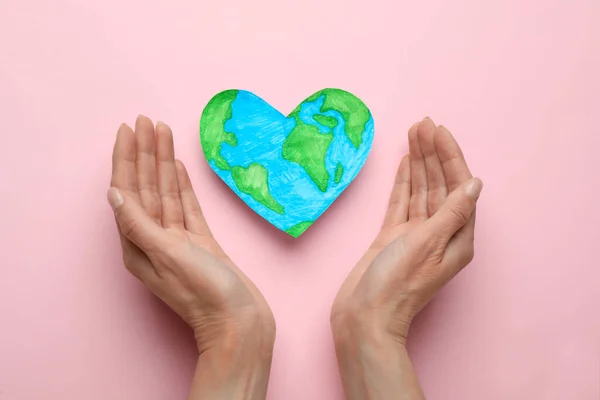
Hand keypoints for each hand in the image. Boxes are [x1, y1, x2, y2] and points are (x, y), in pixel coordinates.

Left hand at [108, 116, 274, 398]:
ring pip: (167, 192)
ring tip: (163, 131)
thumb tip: (113, 192)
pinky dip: (181, 185)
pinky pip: (186, 206)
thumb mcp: (167, 254)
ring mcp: (179, 240)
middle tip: (146, 120)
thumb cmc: (204, 293)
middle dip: (145, 153)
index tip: (129, 129)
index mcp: (137, 243)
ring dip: (164, 162)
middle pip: (146, 186)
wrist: (240, 322)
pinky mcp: (201, 241)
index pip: (127, 190)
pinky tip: (179, 166)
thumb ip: (139, 222)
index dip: (127, 158)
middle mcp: (154, 239)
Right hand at [330, 118, 481, 398]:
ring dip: (418, 162)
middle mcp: (438, 233)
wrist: (363, 317)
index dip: (449, 156)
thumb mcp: (426, 245)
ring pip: (420, 190)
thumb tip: (474, 183)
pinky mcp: (391, 237)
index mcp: (456, 237)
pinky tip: (405, 163)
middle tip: (423, 123)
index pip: (457, 186)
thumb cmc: (396, 285)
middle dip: (433, 153)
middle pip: (439, 184)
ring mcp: (413, 235)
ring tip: (413, 133)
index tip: (439, 130)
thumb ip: (449, 212)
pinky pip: (401, 202)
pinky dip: (403, 182)